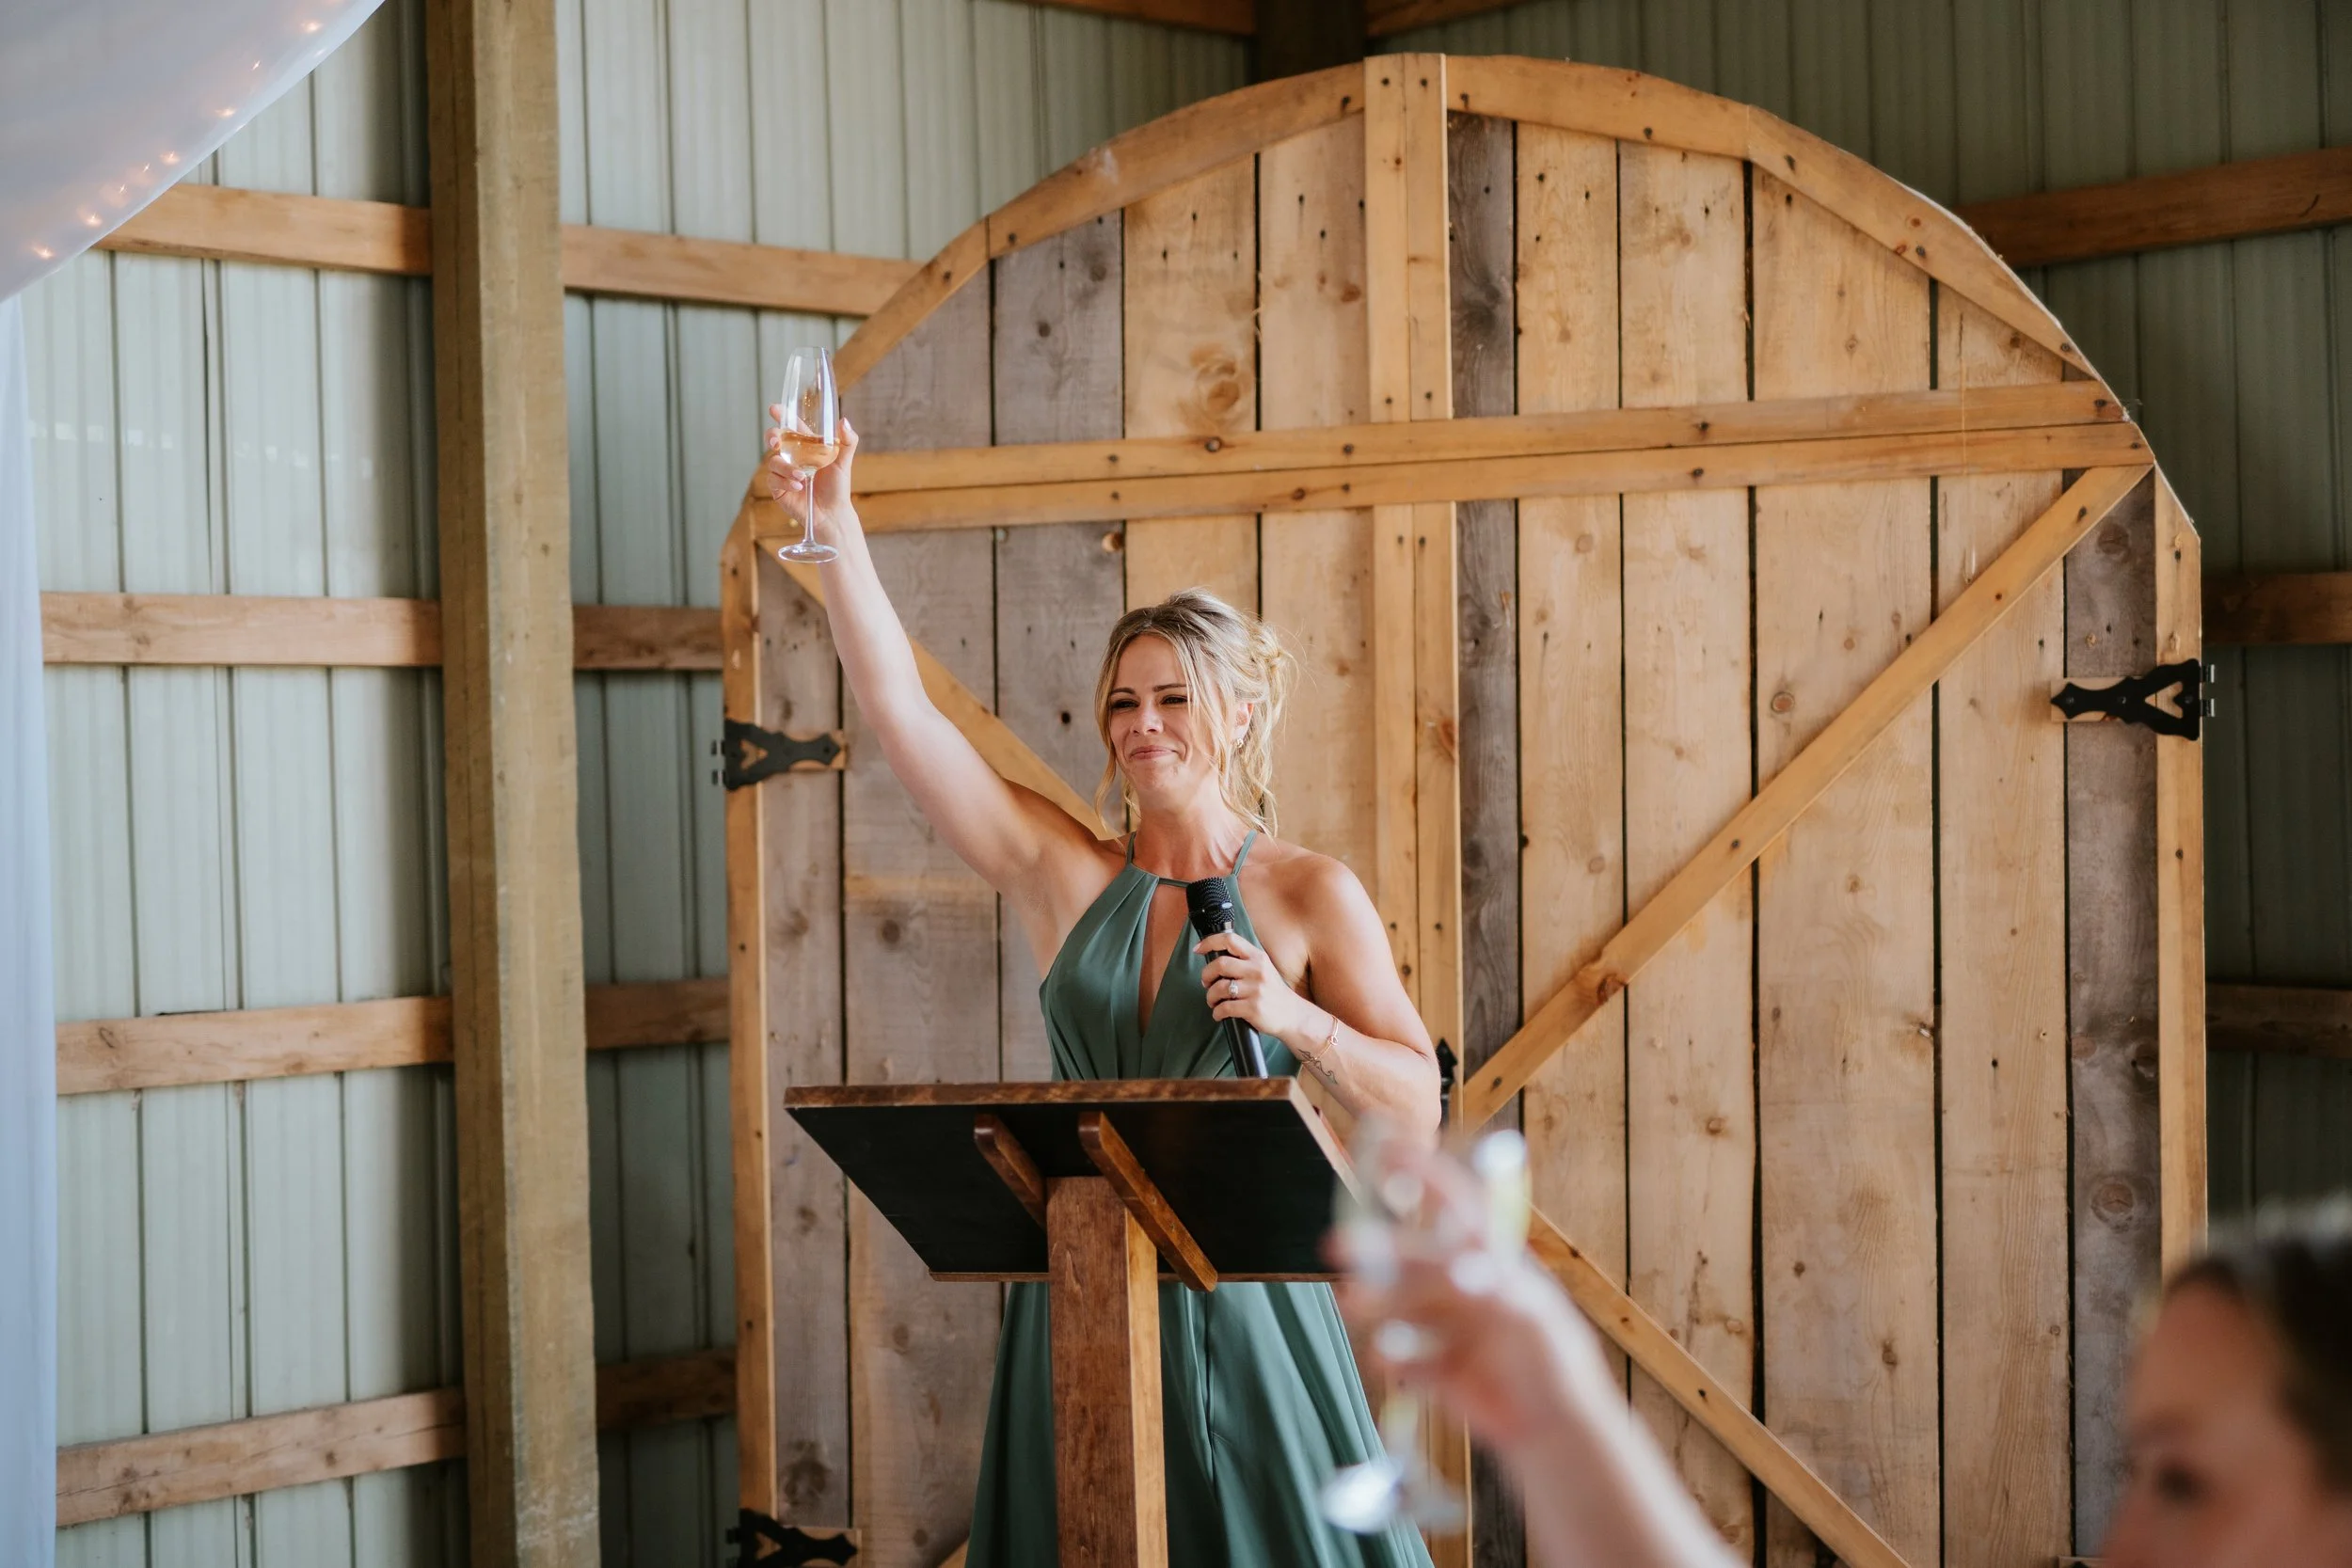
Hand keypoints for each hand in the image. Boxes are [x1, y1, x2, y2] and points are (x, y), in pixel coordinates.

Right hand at [763, 413, 859, 544]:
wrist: (832, 514)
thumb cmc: (838, 487)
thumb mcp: (844, 462)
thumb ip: (847, 441)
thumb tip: (844, 421)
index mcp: (806, 446)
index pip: (792, 426)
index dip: (782, 415)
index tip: (774, 409)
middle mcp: (793, 457)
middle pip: (774, 439)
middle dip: (772, 436)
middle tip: (776, 441)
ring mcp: (784, 472)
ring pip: (773, 461)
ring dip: (786, 467)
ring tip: (802, 477)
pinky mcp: (779, 488)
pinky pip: (773, 479)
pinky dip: (785, 481)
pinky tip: (798, 486)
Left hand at [1196, 928, 1313, 1042]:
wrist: (1292, 1015)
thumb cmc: (1273, 992)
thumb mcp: (1264, 969)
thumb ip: (1245, 960)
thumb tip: (1216, 957)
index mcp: (1258, 957)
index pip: (1230, 940)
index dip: (1210, 942)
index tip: (1198, 950)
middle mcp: (1257, 970)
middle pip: (1220, 964)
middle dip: (1206, 974)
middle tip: (1206, 983)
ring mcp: (1256, 990)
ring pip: (1219, 988)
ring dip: (1210, 996)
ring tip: (1213, 1001)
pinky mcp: (1253, 1008)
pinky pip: (1224, 1008)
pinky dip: (1217, 1012)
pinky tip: (1219, 1014)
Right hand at [1331, 1142, 1606, 1451]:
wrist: (1558, 1434)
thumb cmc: (1560, 1365)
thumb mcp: (1535, 1319)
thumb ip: (1496, 1291)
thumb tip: (1460, 1269)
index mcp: (1492, 1261)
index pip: (1455, 1206)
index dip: (1423, 1174)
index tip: (1386, 1148)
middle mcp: (1463, 1287)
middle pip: (1415, 1257)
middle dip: (1378, 1247)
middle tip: (1338, 1244)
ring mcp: (1448, 1327)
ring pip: (1400, 1304)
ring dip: (1375, 1299)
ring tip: (1352, 1303)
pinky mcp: (1437, 1369)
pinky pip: (1405, 1356)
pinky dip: (1392, 1355)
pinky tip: (1386, 1359)